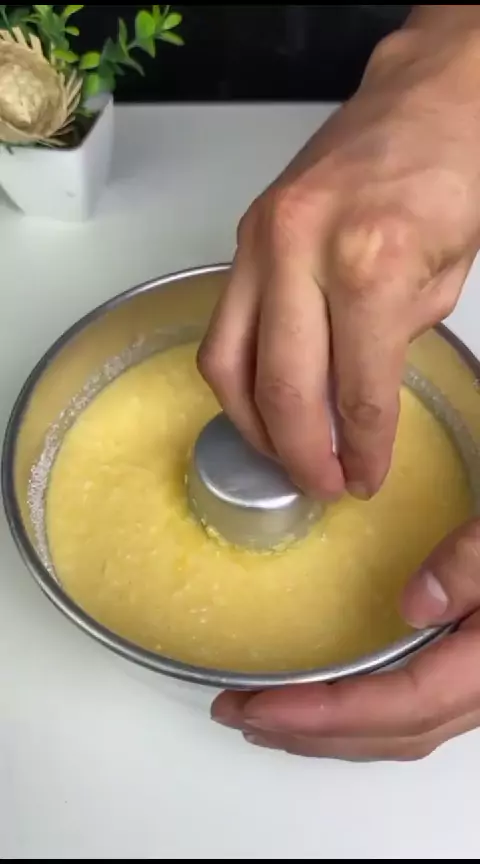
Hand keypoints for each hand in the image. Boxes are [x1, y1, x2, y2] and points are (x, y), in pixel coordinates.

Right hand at [198, 13, 479, 500]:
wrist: (423, 98)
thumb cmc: (450, 175)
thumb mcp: (449, 276)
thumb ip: (395, 344)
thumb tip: (350, 401)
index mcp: (372, 264)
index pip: (357, 390)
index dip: (362, 449)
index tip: (363, 479)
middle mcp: (302, 252)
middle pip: (282, 388)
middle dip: (303, 454)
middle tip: (321, 485)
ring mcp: (261, 242)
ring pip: (228, 364)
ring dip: (252, 425)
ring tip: (282, 453)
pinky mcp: (243, 238)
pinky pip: (222, 327)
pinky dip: (237, 377)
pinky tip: (261, 399)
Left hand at [212, 521, 479, 760]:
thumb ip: (470, 566)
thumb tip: (412, 605)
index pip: (396, 705)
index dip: (323, 715)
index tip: (256, 705)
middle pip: (386, 734)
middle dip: (305, 732)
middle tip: (237, 710)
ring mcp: (477, 694)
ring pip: (396, 736)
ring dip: (325, 734)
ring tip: (264, 719)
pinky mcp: (468, 680)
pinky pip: (406, 719)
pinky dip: (356, 721)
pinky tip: (329, 708)